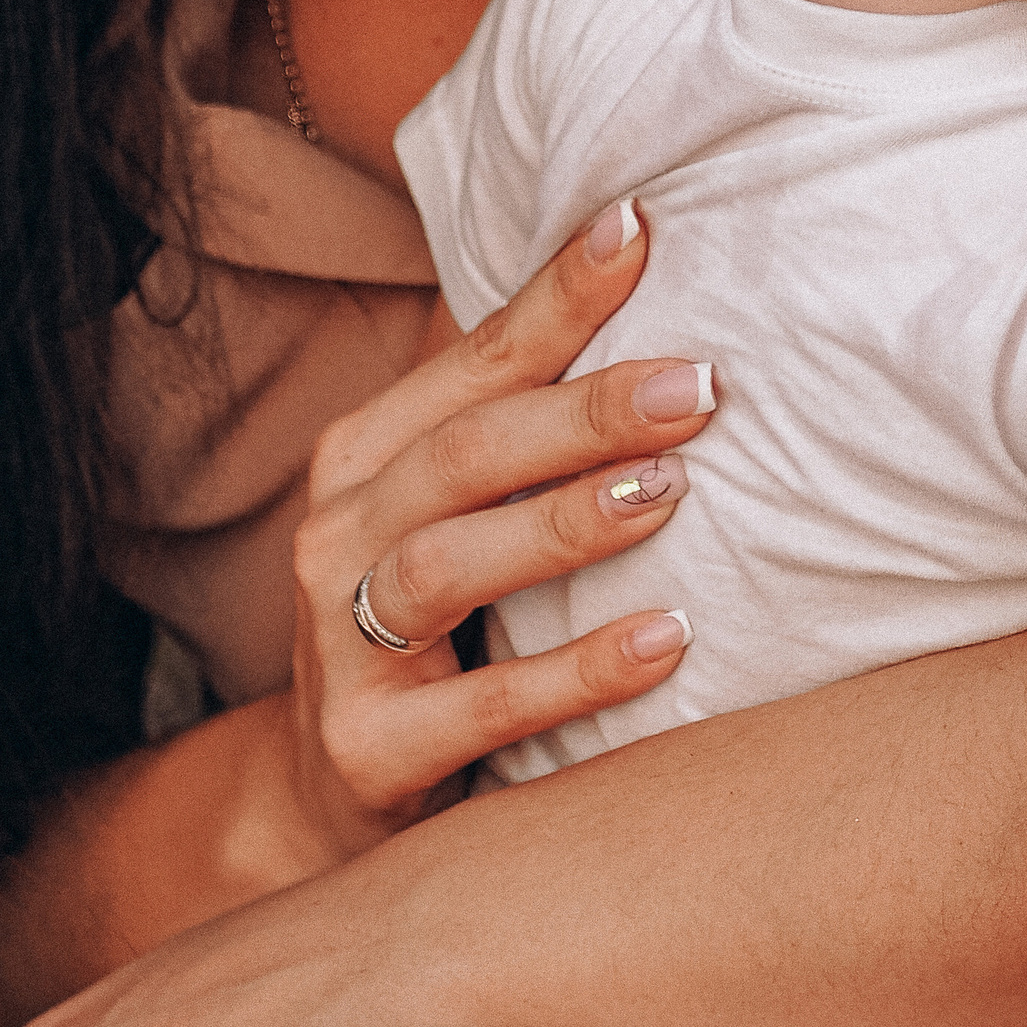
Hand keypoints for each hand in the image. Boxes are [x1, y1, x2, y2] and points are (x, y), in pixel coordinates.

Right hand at [289, 197, 717, 853]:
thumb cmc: (437, 629)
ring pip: (451, 563)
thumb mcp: (459, 515)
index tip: (642, 228)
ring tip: (673, 491)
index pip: (477, 360)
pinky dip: (578, 670)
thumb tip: (664, 303)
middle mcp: (341, 532)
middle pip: (467, 452)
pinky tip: (667, 640)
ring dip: (568, 524)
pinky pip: (483, 705)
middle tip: (698, 385)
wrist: (328, 797)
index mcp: (369, 454)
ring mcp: (340, 643)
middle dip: (584, 411)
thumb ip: (529, 426)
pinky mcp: (369, 749)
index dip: (557, 295)